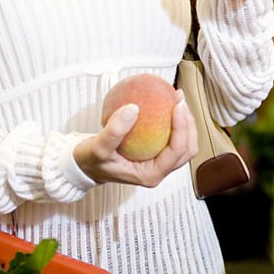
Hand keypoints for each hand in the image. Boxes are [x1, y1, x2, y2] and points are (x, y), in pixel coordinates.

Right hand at [73, 91, 197, 187]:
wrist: (84, 165)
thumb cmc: (91, 161)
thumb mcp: (98, 147)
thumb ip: (114, 131)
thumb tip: (133, 109)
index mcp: (151, 174)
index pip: (177, 151)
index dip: (182, 128)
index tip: (177, 105)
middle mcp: (158, 170)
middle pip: (187, 148)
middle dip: (189, 124)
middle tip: (179, 99)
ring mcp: (158, 162)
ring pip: (183, 143)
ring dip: (185, 122)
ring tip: (177, 99)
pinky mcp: (154, 153)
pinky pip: (171, 137)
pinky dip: (173, 121)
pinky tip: (165, 103)